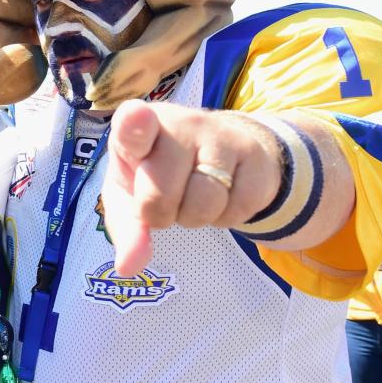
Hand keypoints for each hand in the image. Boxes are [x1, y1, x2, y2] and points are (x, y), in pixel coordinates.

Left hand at [102, 100, 280, 274]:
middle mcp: (181, 123)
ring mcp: (221, 135)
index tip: (136, 116)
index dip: (134, 124)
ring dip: (194, 217)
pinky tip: (222, 196)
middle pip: (160, 192)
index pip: (134, 124)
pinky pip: (238, 209)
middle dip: (159, 213)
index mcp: (140, 128)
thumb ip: (126, 228)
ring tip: (193, 197)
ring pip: (203, 203)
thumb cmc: (161, 172)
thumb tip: (128, 266)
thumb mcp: (132, 194)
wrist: (226, 154)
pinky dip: (226, 217)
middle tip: (165, 200)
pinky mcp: (255, 155)